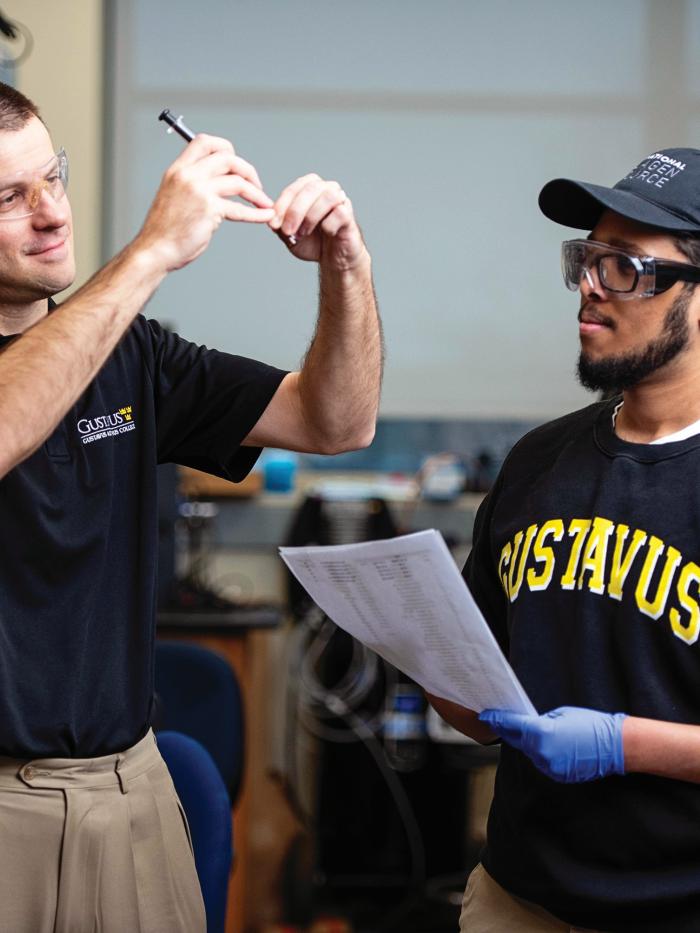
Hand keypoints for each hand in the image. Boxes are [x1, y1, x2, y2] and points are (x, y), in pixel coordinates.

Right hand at [137, 134, 274, 271]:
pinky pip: (240, 209)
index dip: (225, 148)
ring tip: (264, 203)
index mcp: (178, 169)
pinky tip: (266, 215)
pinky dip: (257, 213)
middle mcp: (188, 175)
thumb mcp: (175, 195)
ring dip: (256, 193)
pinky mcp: (209, 210)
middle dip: (248, 170)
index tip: (236, 164)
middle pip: (227, 158)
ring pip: (238, 182)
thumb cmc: (165, 229)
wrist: (155, 250)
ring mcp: (199, 191)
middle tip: (256, 185)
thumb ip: (193, 184)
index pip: (204, 141)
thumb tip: (218, 181)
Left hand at [268, 174, 367, 270]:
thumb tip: (270, 218)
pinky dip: (329, 226)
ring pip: (327, 196)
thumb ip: (279, 225)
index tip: (273, 224)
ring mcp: (341, 200)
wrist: (333, 260)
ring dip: (311, 216)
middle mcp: (326, 189)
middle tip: (287, 230)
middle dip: (295, 210)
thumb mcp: (290, 236)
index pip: (294, 189)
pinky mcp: (350, 215)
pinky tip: (327, 234)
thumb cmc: (313, 243)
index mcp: (310, 188)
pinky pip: (339, 213)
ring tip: (303, 233)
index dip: (282, 205)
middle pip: (310, 188)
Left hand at [479, 706, 625, 782]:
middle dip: (509, 730)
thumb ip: (539, 721)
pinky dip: (541, 753)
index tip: (485, 715)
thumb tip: (526, 725)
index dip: (496, 720)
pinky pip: (542, 762)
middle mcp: (541, 753)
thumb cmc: (590, 725)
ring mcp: (548, 767)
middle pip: (517, 740)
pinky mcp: (556, 775)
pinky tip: (548, 745)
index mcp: (540, 734)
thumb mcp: (560, 715)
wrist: (614, 746)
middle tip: (500, 720)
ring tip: (533, 731)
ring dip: (527, 743)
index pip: (510, 726)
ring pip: (529, 752)